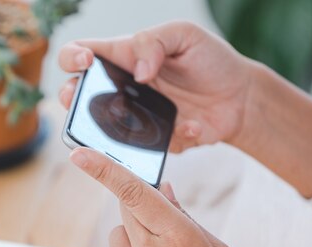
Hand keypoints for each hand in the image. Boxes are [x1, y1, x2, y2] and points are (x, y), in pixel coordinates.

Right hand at [58, 22, 254, 152]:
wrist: (242, 97)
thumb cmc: (209, 60)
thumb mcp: (184, 35)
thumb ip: (154, 42)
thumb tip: (137, 72)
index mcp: (121, 59)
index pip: (78, 55)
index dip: (71, 57)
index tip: (86, 62)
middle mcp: (119, 91)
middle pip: (75, 97)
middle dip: (70, 98)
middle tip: (77, 98)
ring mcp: (132, 119)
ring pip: (99, 131)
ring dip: (105, 130)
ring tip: (129, 122)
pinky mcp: (151, 143)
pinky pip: (148, 147)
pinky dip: (175, 135)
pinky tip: (193, 125)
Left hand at [70, 147, 281, 246]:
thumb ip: (183, 216)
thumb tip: (162, 189)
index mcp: (178, 237)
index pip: (134, 192)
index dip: (104, 169)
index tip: (79, 154)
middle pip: (125, 212)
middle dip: (139, 213)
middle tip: (160, 232)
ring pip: (118, 239)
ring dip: (134, 244)